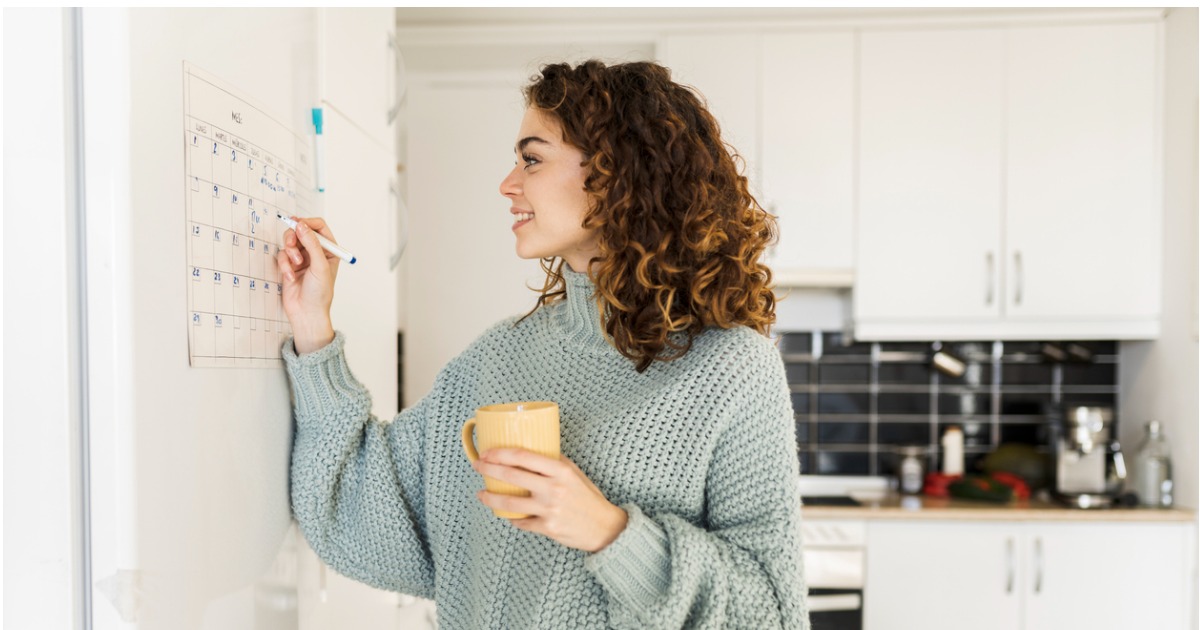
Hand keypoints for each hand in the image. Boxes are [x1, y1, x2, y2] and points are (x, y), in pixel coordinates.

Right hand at [276, 217, 338, 352]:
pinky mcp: (289, 266)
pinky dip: (284, 265)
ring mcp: (302, 258)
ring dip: (289, 252)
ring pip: (289, 242)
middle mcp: (315, 252)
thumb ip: (311, 244)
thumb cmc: (320, 293)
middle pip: (301, 231)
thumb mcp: (319, 266)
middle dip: (294, 236)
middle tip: (291, 244)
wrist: (307, 313)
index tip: (297, 224)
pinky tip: (290, 276)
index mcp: (329, 250)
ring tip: (294, 265)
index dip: (307, 223)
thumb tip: (302, 225)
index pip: (319, 227)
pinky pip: (282, 256)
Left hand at [471, 449, 627, 552]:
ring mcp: (549, 509)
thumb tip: (531, 451)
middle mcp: (553, 488)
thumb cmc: (588, 497)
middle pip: (512, 476)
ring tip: (481, 494)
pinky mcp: (548, 528)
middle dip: (489, 469)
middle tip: (477, 466)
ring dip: (491, 498)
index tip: (488, 452)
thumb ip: (554, 462)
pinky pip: (521, 522)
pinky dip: (512, 519)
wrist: (604, 527)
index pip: (524, 457)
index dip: (501, 453)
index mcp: (560, 470)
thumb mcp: (574, 473)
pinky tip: (505, 515)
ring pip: (510, 504)